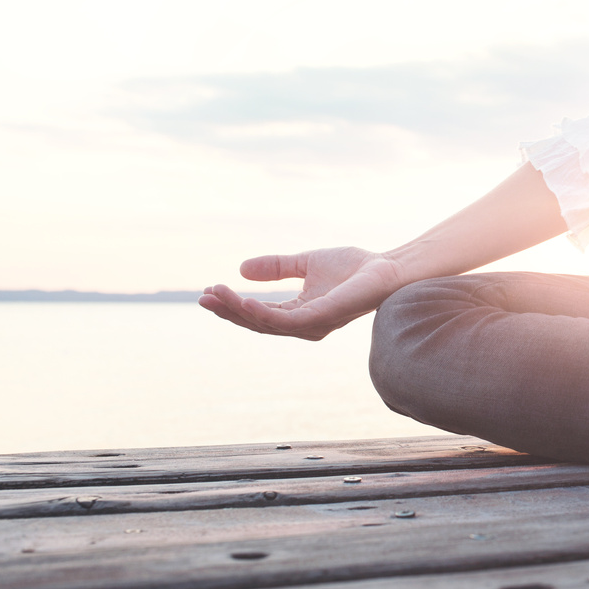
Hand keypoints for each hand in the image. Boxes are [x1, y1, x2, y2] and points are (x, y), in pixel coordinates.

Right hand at [199, 247, 407, 339]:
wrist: (386, 268)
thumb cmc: (354, 267)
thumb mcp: (305, 263)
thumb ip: (276, 267)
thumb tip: (241, 269)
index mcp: (300, 313)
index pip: (259, 314)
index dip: (233, 304)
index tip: (209, 289)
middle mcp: (304, 325)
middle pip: (257, 323)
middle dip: (229, 311)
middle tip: (203, 297)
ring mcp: (313, 324)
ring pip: (266, 323)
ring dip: (238, 309)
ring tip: (216, 293)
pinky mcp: (322, 318)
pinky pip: (286, 321)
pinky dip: (263, 313)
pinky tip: (246, 301)